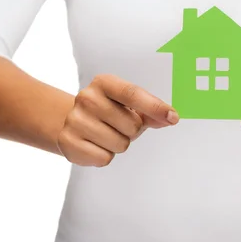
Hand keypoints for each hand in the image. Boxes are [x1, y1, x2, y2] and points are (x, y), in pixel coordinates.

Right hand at [57, 75, 178, 166]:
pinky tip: (95, 145)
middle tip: (119, 126)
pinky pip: (104, 158)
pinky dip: (104, 156)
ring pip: (120, 144)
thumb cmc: (108, 112)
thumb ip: (151, 111)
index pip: (133, 93)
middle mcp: (87, 97)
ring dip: (119, 144)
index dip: (155, 106)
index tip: (173, 116)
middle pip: (132, 124)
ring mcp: (75, 119)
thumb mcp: (129, 106)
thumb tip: (170, 118)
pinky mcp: (67, 142)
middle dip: (132, 130)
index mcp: (104, 83)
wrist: (71, 123)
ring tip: (107, 135)